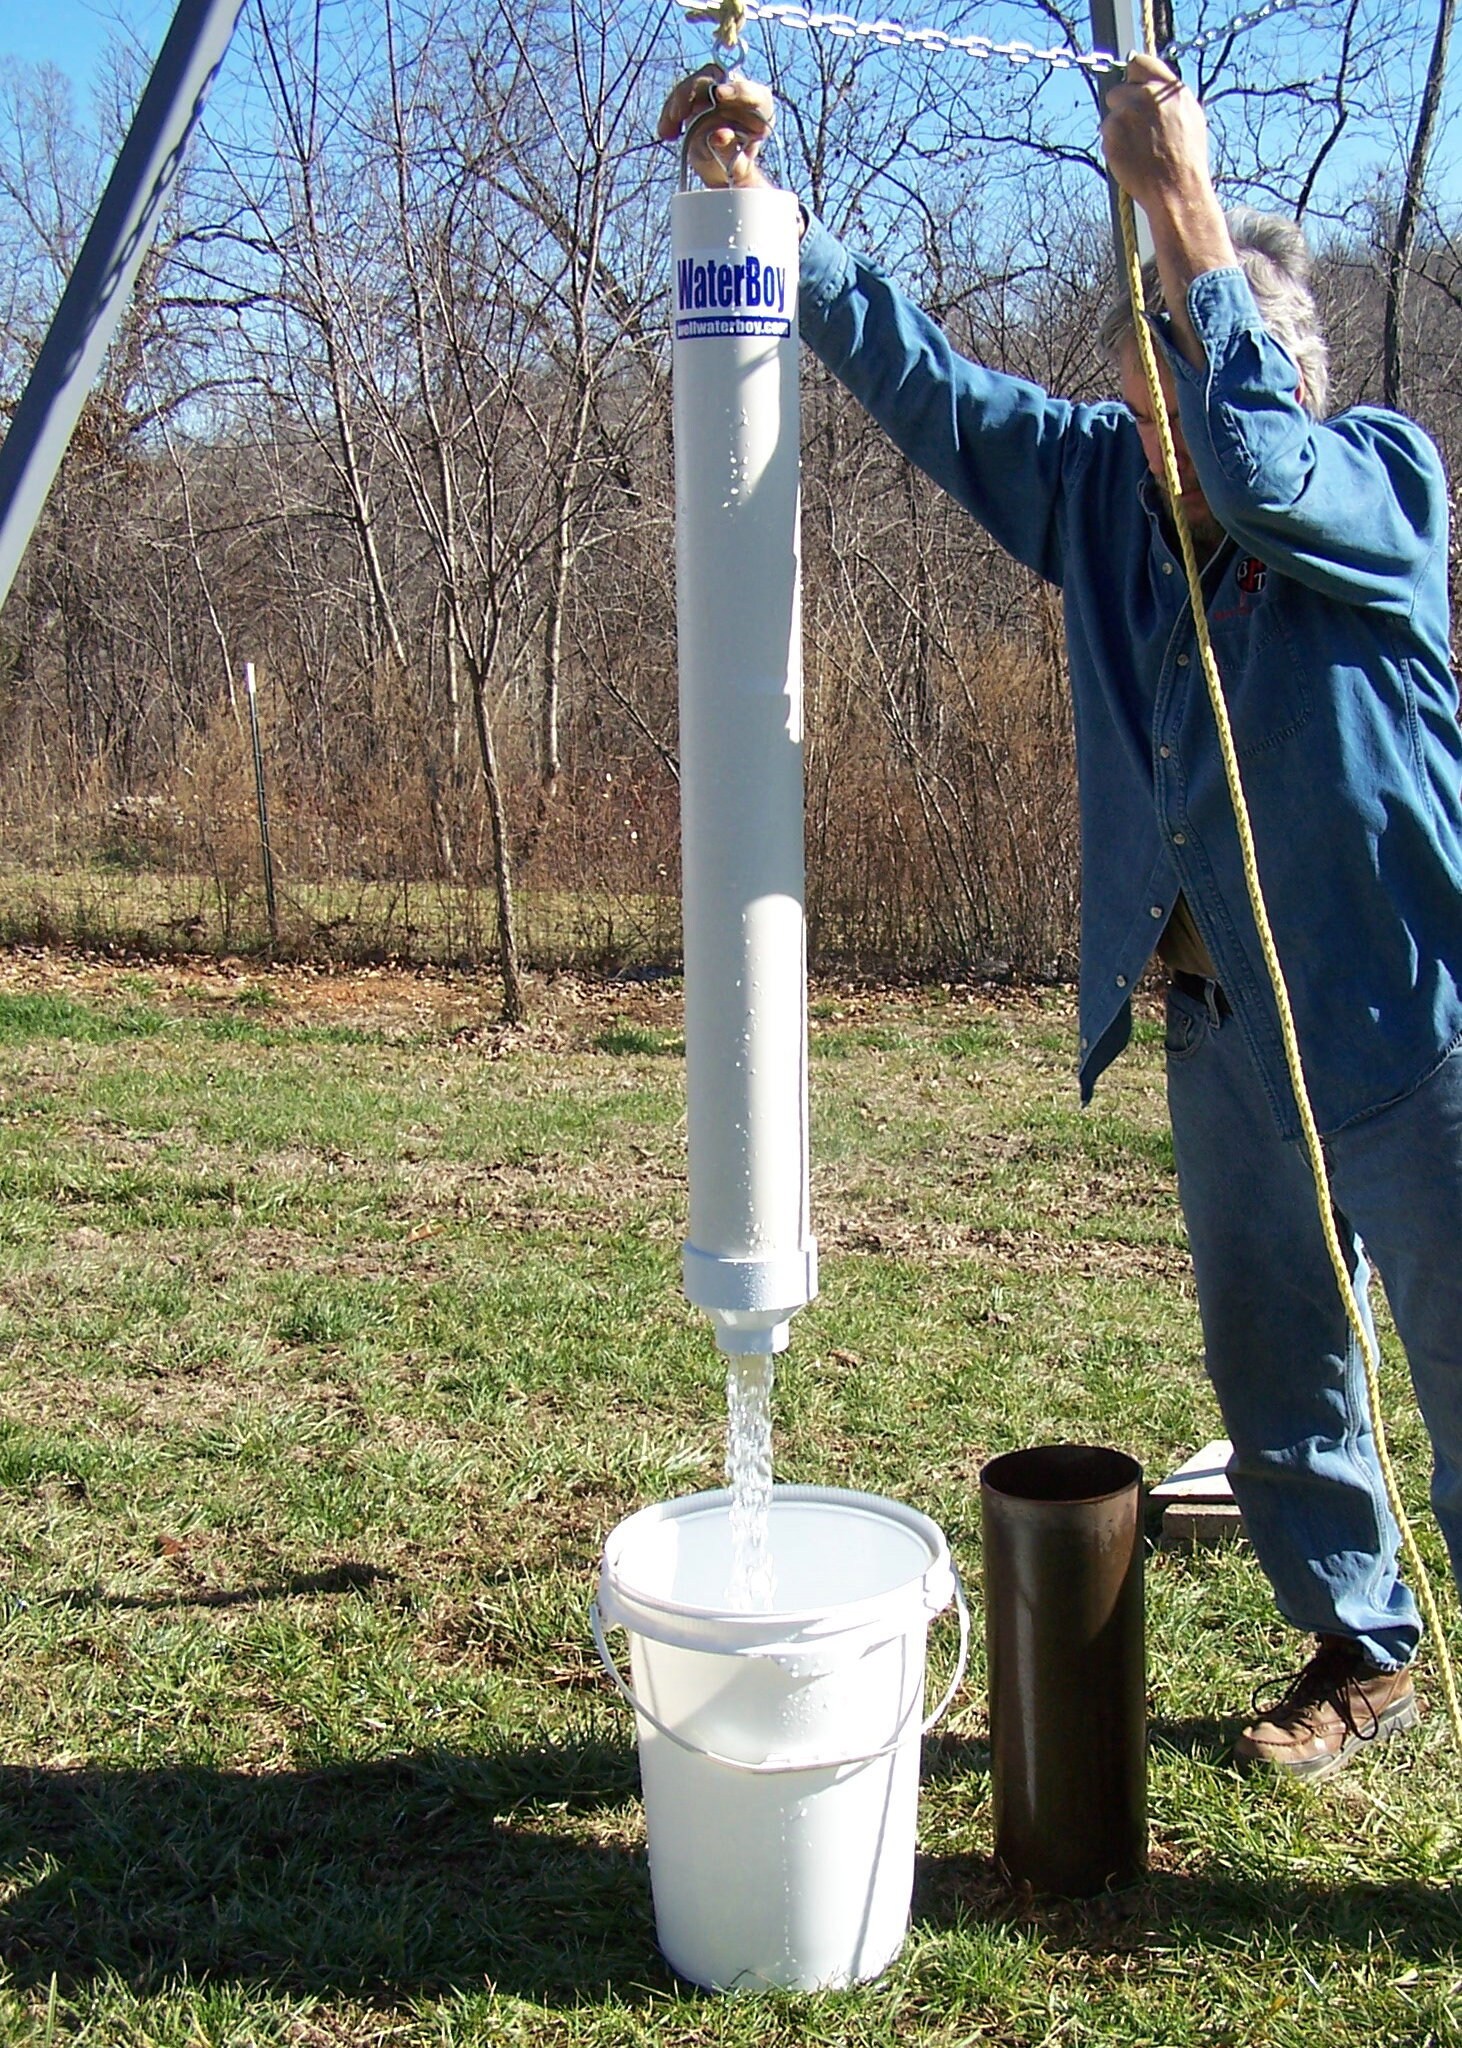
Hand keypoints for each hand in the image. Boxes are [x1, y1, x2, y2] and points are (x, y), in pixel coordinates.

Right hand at [657, 65, 774, 188]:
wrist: (723, 170)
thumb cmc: (735, 167)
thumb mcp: (736, 166)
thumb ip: (731, 153)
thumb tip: (720, 135)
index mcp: (759, 108)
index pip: (752, 91)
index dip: (737, 90)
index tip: (719, 95)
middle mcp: (738, 93)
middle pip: (715, 77)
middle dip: (693, 92)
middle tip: (679, 114)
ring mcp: (716, 91)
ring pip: (694, 84)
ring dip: (676, 104)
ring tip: (668, 130)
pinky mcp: (698, 96)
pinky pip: (680, 97)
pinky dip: (670, 113)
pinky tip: (666, 132)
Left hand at [1099, 52, 1211, 213]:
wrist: (1176, 188)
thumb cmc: (1186, 156)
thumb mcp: (1189, 113)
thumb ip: (1167, 93)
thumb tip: (1151, 82)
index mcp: (1166, 87)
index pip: (1138, 63)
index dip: (1134, 76)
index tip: (1134, 86)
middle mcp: (1144, 96)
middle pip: (1118, 89)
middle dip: (1123, 104)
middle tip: (1136, 126)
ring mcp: (1125, 116)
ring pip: (1110, 115)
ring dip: (1118, 127)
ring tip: (1138, 147)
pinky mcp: (1111, 136)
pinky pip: (1106, 135)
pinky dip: (1114, 145)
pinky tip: (1131, 157)